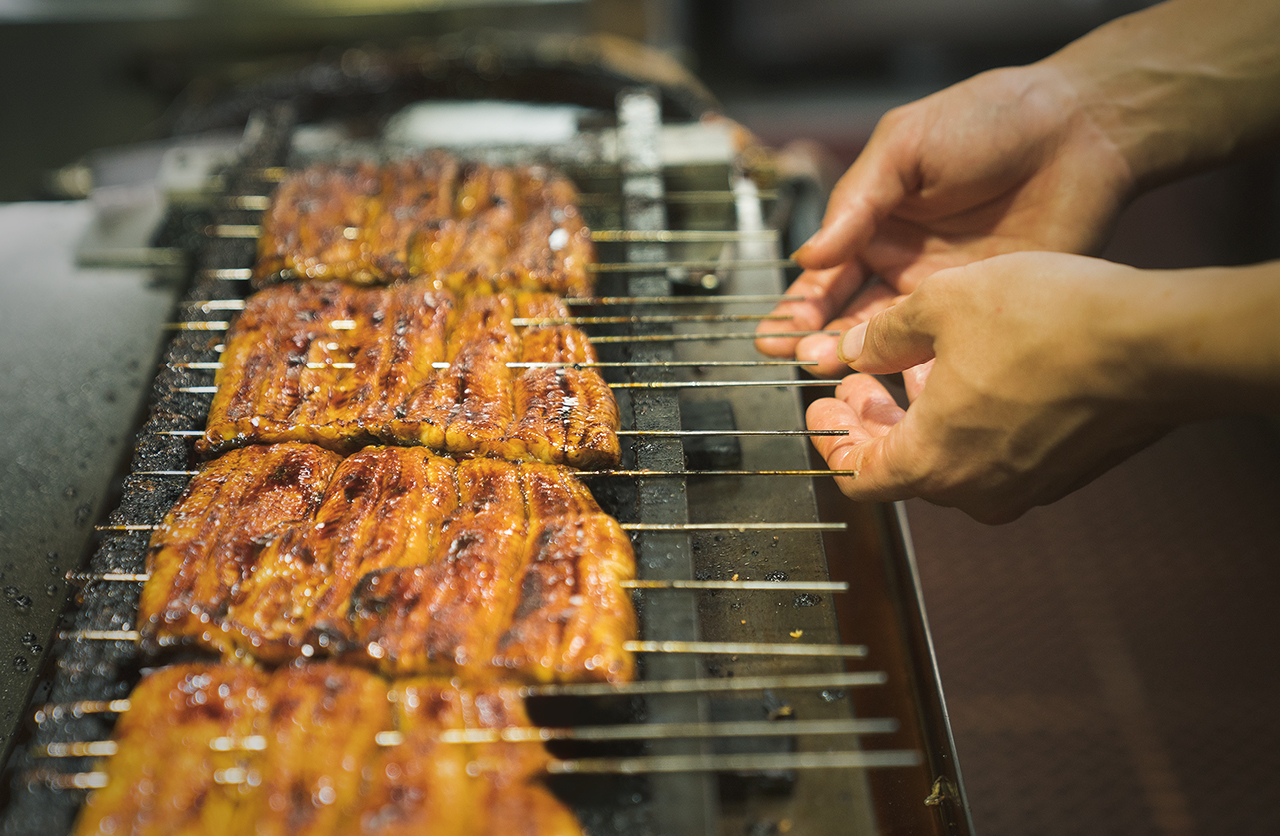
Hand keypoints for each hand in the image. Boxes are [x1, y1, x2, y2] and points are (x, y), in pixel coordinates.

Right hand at [756, 63, 1133, 376]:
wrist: (1077, 131)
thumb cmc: (986, 121)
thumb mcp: (903, 146)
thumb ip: (856, 202)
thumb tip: (808, 256)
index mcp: (873, 226)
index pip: (823, 278)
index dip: (797, 307)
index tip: (774, 334)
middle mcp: (902, 267)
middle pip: (848, 319)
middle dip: (819, 342)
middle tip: (805, 358)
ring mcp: (943, 296)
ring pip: (889, 342)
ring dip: (859, 361)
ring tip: (837, 370)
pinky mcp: (984, 314)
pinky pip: (944, 351)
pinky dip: (917, 370)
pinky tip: (897, 382)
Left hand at [807, 252, 1175, 522]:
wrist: (1159, 343)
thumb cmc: (1051, 322)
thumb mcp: (940, 305)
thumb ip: (883, 335)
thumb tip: (852, 350)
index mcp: (932, 462)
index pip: (856, 475)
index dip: (831, 440)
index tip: (822, 409)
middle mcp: (976, 490)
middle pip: (900, 468)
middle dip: (872, 422)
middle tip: (858, 383)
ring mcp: (1025, 487)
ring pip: (951, 461)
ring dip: (921, 419)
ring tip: (916, 367)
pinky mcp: (1064, 472)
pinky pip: (997, 456)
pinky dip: (970, 423)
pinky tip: (974, 374)